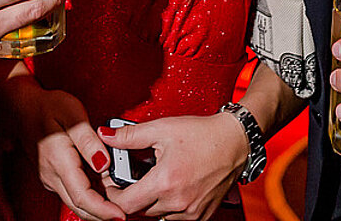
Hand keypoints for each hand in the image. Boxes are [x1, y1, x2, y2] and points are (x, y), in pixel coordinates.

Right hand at [0, 75, 124, 220]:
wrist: (24, 107)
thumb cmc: (48, 106)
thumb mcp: (73, 114)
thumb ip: (89, 141)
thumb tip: (104, 164)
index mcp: (59, 161)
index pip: (82, 196)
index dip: (103, 210)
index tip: (121, 215)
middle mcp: (52, 176)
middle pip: (80, 207)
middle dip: (103, 215)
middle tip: (125, 215)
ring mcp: (51, 178)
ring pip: (76, 202)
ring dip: (97, 207)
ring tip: (119, 203)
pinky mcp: (53, 176)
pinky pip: (73, 192)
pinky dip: (90, 197)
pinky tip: (105, 190)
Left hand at [101, 113, 247, 220]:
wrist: (235, 142)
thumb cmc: (202, 134)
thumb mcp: (162, 129)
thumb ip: (129, 136)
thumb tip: (105, 136)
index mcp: (165, 182)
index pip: (125, 204)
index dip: (112, 194)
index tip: (111, 183)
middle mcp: (178, 202)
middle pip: (139, 211)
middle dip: (130, 196)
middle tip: (130, 179)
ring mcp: (191, 212)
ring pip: (157, 217)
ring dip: (149, 203)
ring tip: (152, 182)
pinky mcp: (202, 216)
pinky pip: (175, 219)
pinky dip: (168, 208)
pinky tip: (170, 190)